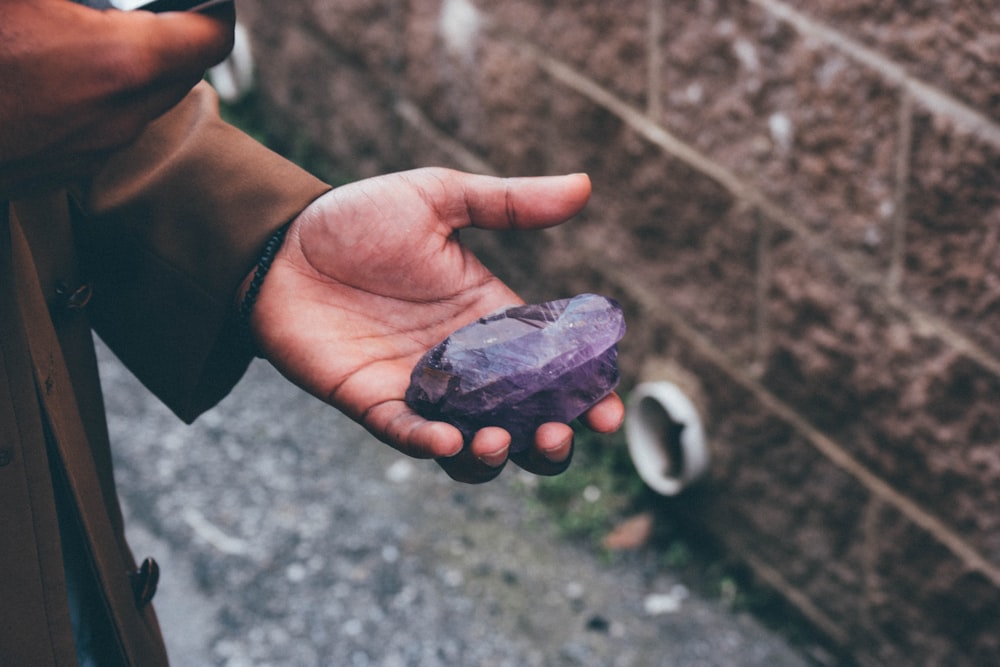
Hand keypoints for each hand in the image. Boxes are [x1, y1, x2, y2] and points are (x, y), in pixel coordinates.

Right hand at [0, 0, 234, 195]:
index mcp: (119, 61)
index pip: (211, 36)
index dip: (212, 8)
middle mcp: (119, 114)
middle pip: (182, 71)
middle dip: (171, 34)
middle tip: (139, 7)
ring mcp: (93, 149)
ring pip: (143, 101)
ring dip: (132, 65)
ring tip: (83, 32)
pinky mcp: (62, 170)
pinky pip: (105, 126)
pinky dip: (97, 95)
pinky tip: (50, 70)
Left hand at [248, 168, 624, 482]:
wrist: (281, 241)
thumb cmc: (358, 218)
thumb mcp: (438, 201)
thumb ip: (510, 204)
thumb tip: (585, 187)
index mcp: (492, 322)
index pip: (553, 371)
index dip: (587, 397)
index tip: (609, 412)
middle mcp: (466, 366)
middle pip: (523, 424)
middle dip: (550, 441)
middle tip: (560, 433)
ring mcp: (421, 389)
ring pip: (472, 446)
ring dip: (496, 454)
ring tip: (501, 437)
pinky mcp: (373, 402)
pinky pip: (408, 436)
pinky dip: (431, 444)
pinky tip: (447, 439)